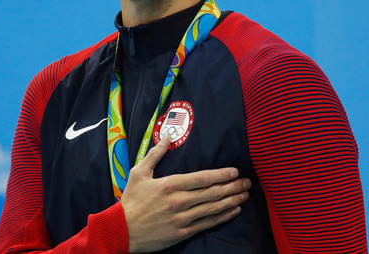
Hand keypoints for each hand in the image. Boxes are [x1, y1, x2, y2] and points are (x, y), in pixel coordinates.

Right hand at [120, 134, 250, 252]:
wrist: (121, 230)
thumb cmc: (131, 200)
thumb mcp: (139, 173)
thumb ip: (156, 154)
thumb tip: (168, 136)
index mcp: (170, 184)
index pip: (202, 178)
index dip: (221, 174)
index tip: (234, 171)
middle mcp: (179, 201)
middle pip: (212, 193)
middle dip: (232, 187)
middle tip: (247, 182)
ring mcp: (182, 218)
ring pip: (213, 208)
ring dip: (232, 201)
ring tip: (244, 195)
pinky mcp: (183, 232)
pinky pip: (207, 224)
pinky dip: (222, 217)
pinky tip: (233, 211)